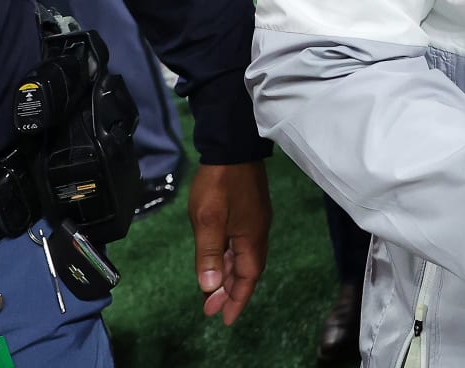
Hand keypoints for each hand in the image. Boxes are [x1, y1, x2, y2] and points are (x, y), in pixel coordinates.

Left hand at [189, 161, 271, 325]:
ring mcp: (253, 220)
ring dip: (227, 274)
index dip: (237, 299)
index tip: (225, 319)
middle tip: (210, 309)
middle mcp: (257, 232)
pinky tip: (216, 258)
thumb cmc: (220, 184)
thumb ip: (208, 253)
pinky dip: (227, 257)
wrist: (232, 146)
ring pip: (241, 256)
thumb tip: (209, 287)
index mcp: (251, 238)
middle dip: (229, 291)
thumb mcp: (208, 220)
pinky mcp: (247, 211)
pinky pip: (239, 244)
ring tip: (210, 290)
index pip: (248, 277)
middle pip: (246, 269)